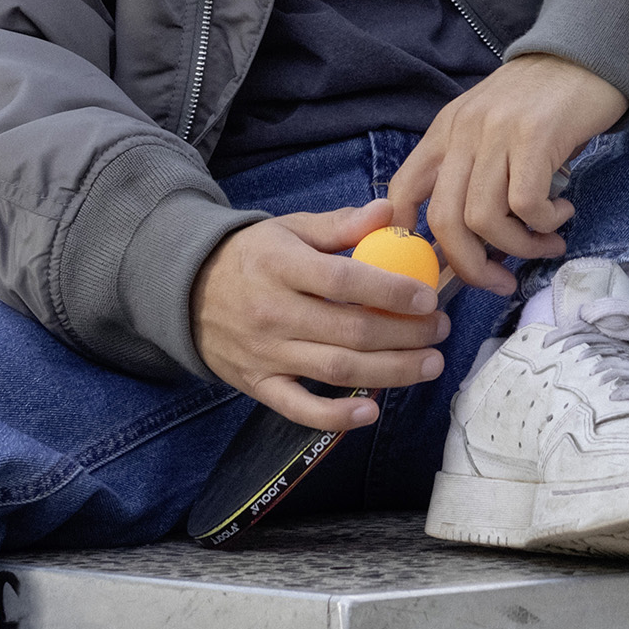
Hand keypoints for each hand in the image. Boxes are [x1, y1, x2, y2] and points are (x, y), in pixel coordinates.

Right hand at [192, 201, 448, 431]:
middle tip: (440, 331)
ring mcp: (265, 353)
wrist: (188, 292)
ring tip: (430, 364)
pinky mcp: (258, 384)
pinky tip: (372, 412)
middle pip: (350, 330)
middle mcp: (272, 312)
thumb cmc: (252, 257)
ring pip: (336, 369)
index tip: (427, 296)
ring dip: (391, 371)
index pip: (343, 281)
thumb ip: (339, 225)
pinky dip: (335, 417)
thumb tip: (387, 211)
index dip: (390, 291)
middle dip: (405, 334)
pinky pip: (299, 408)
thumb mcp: (289, 229)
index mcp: (280, 266)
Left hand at [390, 54, 626, 295]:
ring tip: (545, 242)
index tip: (436, 264)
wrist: (585, 55)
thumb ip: (475, 171)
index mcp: (445, 131)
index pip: (403, 190)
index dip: (409, 236)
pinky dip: (544, 222)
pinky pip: (526, 204)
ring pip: (484, 219)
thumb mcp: (491, 127)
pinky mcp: (535, 137)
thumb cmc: (541, 101)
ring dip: (518, 247)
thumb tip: (475, 240)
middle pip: (444, 220)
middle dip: (471, 266)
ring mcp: (496, 133)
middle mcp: (463, 131)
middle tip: (501, 281)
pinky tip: (562, 213)